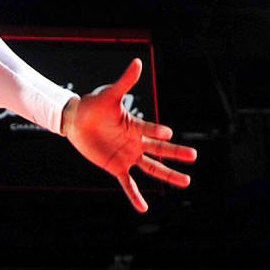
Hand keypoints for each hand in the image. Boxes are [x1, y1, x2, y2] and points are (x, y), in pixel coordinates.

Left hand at [60, 59, 196, 212]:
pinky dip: (134, 195)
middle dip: (176, 153)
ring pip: (151, 168)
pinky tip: (143, 207)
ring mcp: (127, 155)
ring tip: (186, 181)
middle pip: (160, 149)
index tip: (168, 132)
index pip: (151, 129)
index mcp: (135, 125)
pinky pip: (127, 183)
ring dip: (168, 175)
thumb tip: (138, 62)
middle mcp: (135, 142)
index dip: (158, 130)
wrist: (75, 120)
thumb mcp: (109, 95)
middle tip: (194, 156)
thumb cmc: (94, 105)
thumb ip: (125, 82)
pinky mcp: (115, 166)